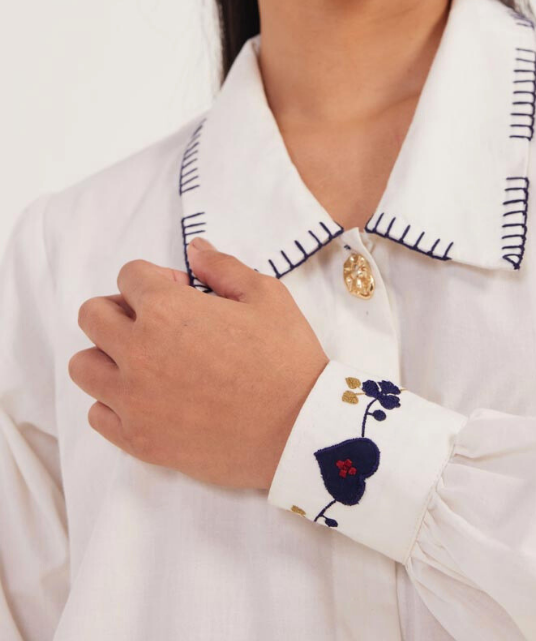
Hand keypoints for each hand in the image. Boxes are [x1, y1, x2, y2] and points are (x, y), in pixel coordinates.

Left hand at [68, 239, 329, 489]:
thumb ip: (222, 267)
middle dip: (122, 310)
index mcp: (166, 309)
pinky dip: (115, 403)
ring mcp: (132, 399)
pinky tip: (150, 399)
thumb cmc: (287, 358)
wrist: (299, 429)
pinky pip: (97, 414)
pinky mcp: (138, 439)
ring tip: (147, 363)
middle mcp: (137, 351)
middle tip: (160, 324)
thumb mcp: (267, 295)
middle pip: (92, 316)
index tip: (183, 294)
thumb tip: (195, 249)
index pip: (128, 275)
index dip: (156, 279)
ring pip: (83, 366)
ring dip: (108, 356)